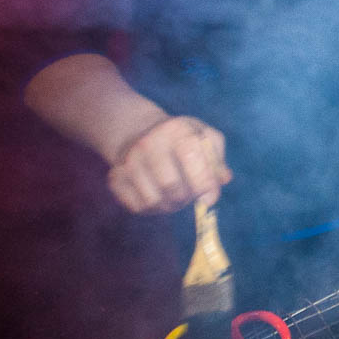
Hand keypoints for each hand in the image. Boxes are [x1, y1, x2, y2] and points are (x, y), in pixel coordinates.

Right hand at [107, 115, 231, 214]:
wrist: (139, 133)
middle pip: (172, 186)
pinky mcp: (115, 178)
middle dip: (186, 198)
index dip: (204, 183)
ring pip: (153, 201)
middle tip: (190, 195)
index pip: (191, 157)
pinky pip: (137, 207)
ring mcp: (129, 161)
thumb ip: (217, 157)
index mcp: (176, 130)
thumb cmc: (180, 138)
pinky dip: (151, 209)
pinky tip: (157, 194)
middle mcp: (149, 143)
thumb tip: (224, 179)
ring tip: (174, 194)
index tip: (210, 199)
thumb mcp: (203, 137)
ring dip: (169, 205)